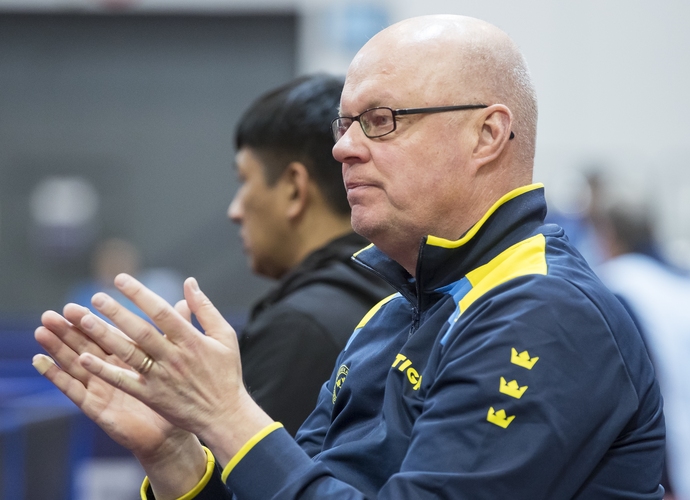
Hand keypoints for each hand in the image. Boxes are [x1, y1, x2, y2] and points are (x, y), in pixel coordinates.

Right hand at [35, 305, 207, 497]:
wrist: (171, 434)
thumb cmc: (176, 396)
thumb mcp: (177, 359)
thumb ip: (177, 330)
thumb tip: (183, 301)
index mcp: (130, 359)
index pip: (112, 333)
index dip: (100, 317)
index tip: (89, 298)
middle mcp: (112, 371)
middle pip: (88, 345)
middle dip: (71, 328)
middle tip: (55, 311)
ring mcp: (102, 388)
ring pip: (75, 363)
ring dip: (58, 347)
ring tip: (41, 330)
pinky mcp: (95, 407)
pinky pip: (73, 391)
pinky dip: (57, 376)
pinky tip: (41, 362)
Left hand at [75, 274, 272, 464]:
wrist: (224, 415)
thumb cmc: (226, 373)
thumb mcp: (224, 336)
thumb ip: (205, 308)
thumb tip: (190, 282)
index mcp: (191, 340)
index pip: (161, 312)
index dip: (140, 294)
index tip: (121, 280)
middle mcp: (173, 357)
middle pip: (141, 331)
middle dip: (117, 312)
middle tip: (96, 297)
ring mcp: (160, 378)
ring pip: (129, 354)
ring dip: (106, 337)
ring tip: (85, 320)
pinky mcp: (151, 396)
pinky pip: (124, 382)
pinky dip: (105, 371)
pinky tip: (85, 360)